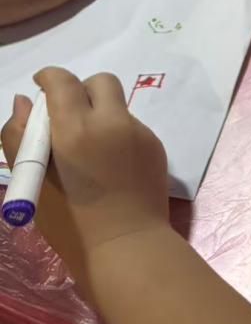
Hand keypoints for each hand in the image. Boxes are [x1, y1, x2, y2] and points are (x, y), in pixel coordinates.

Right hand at [1, 69, 168, 283]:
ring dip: (100, 115)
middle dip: (81, 90)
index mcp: (76, 129)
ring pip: (118, 106)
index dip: (49, 78)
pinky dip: (117, 134)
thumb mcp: (34, 179)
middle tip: (66, 117)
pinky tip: (109, 166)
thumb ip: (20, 135)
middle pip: (100, 82)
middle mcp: (112, 123)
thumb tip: (24, 101)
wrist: (127, 245)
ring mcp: (140, 133)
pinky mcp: (156, 147)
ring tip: (87, 151)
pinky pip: (132, 127)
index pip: (63, 81)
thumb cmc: (71, 222)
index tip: (41, 87)